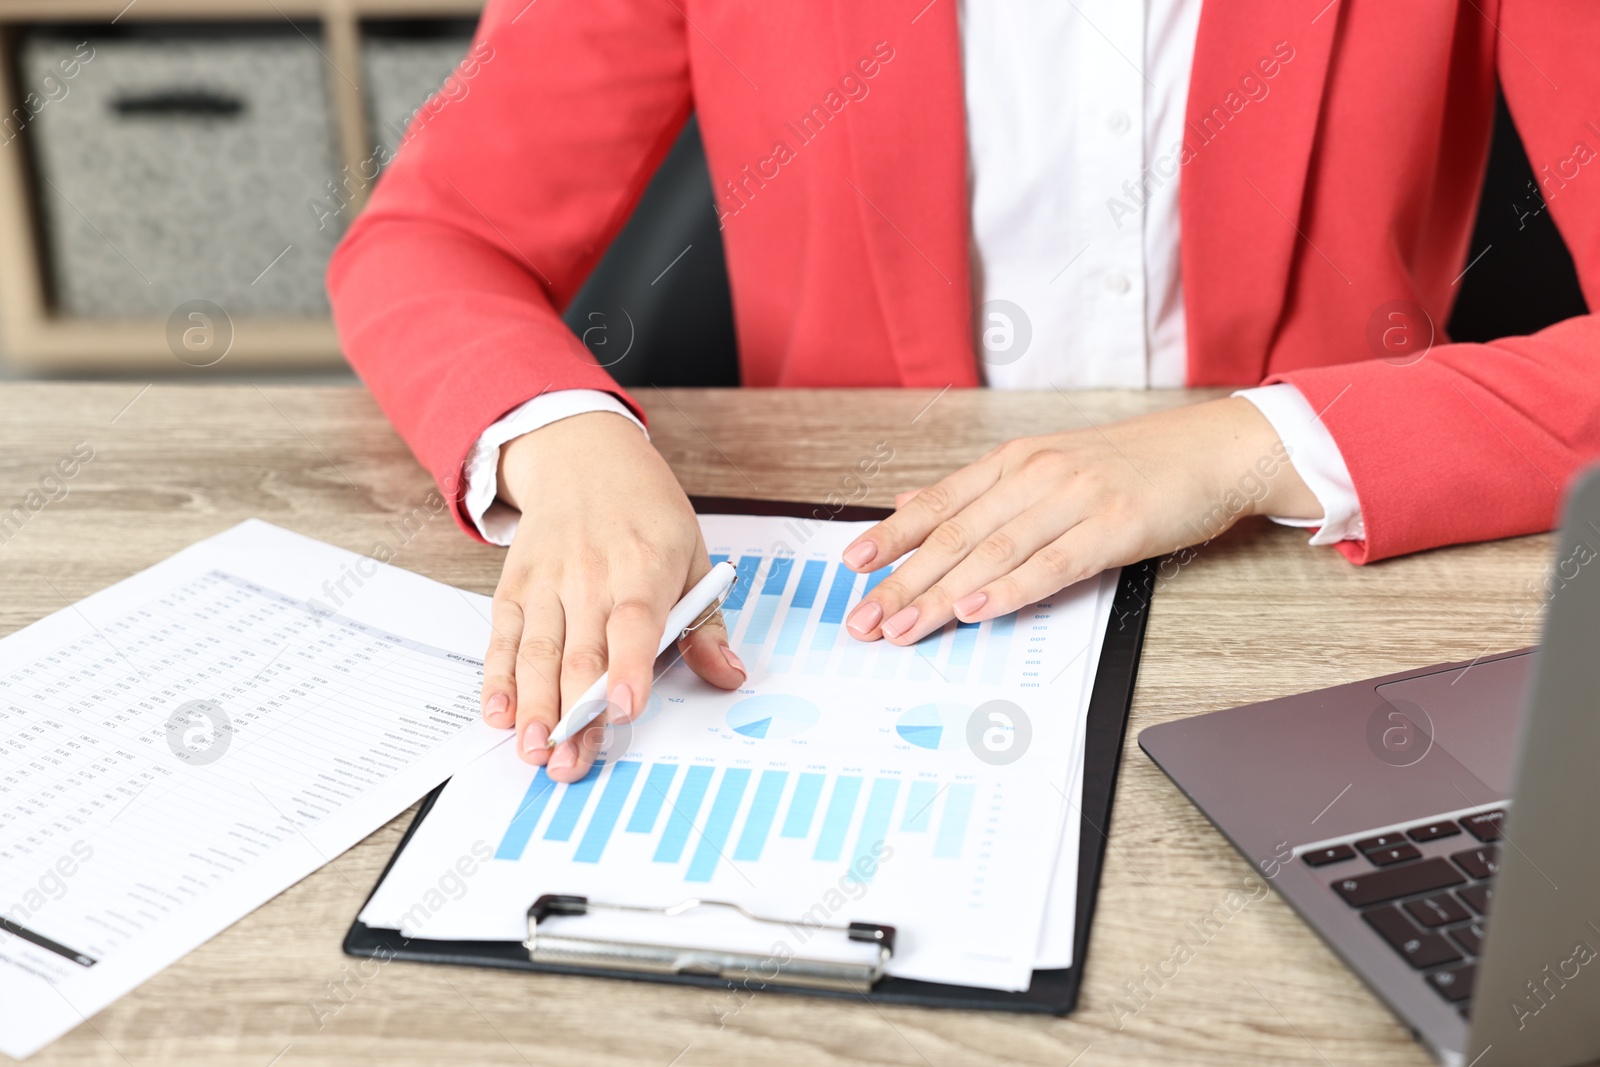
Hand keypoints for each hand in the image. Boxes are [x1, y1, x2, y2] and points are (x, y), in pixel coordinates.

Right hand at [479, 411, 745, 781]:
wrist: (581, 456)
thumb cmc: (644, 512)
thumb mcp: (692, 554)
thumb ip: (705, 623)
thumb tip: (729, 675)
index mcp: (644, 564)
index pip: (634, 621)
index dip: (629, 666)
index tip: (626, 708)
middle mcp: (590, 574)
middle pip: (581, 652)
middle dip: (575, 714)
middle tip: (571, 763)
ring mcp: (547, 582)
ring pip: (539, 652)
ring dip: (534, 707)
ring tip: (534, 751)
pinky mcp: (515, 589)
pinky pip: (504, 639)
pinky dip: (498, 678)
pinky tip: (500, 713)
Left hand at [839, 397, 1320, 643]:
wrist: (1216, 449)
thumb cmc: (1134, 464)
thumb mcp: (1048, 463)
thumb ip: (980, 489)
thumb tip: (911, 501)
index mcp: (1016, 461)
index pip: (939, 502)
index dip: (892, 536)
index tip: (851, 566)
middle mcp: (1037, 474)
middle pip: (955, 534)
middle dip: (903, 580)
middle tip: (865, 618)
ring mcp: (1075, 498)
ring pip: (993, 552)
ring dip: (943, 595)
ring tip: (904, 627)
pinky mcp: (1114, 526)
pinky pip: (1053, 563)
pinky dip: (1011, 588)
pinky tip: (978, 609)